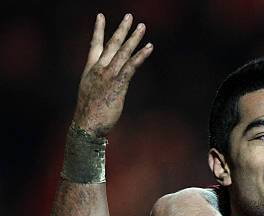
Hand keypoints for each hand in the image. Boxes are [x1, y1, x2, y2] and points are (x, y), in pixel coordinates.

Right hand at [73, 13, 152, 136]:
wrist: (87, 125)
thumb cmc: (90, 114)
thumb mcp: (92, 93)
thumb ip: (100, 83)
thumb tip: (109, 84)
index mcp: (90, 70)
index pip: (95, 45)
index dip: (98, 30)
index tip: (101, 16)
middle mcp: (99, 69)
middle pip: (112, 44)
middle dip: (121, 29)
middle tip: (130, 16)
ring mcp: (108, 76)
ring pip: (123, 52)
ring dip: (134, 38)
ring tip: (142, 27)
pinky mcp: (118, 84)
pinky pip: (131, 66)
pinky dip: (141, 56)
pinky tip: (149, 47)